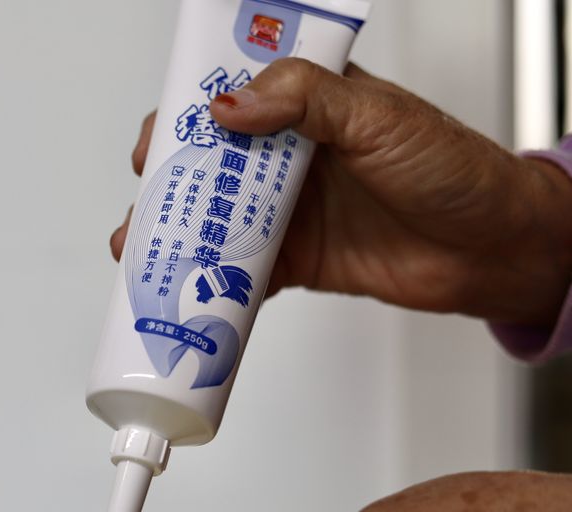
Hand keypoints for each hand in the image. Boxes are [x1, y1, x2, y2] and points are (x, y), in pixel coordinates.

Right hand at [112, 59, 571, 326]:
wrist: (491, 251)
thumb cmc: (454, 171)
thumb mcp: (379, 117)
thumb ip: (305, 99)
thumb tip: (232, 104)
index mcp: (306, 105)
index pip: (230, 97)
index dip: (185, 114)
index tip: (160, 137)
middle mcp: (287, 157)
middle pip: (206, 163)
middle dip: (165, 182)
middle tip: (147, 202)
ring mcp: (286, 211)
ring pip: (210, 219)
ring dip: (173, 235)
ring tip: (144, 252)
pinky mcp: (293, 260)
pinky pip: (236, 271)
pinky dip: (207, 283)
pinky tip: (184, 289)